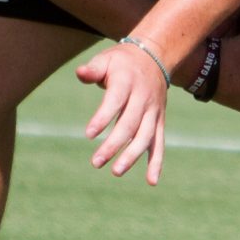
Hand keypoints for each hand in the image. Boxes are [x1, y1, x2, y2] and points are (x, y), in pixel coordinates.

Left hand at [77, 38, 169, 183]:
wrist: (155, 57)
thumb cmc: (121, 62)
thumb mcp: (106, 59)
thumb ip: (93, 69)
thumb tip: (80, 73)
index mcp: (128, 82)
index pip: (115, 102)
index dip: (103, 118)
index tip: (89, 135)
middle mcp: (143, 98)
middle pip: (130, 125)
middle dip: (114, 145)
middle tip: (96, 162)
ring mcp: (154, 111)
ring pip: (145, 137)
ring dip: (132, 156)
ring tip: (116, 172)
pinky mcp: (159, 121)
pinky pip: (159, 143)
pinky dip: (157, 163)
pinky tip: (151, 181)